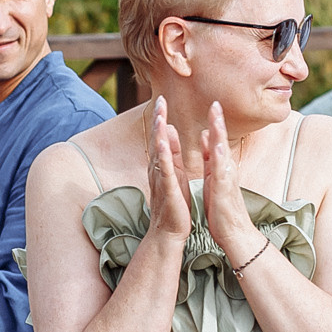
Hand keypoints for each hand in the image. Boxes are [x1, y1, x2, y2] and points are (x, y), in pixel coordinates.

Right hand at [143, 97, 193, 246]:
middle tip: (160, 100)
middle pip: (157, 140)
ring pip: (159, 154)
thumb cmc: (174, 204)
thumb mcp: (174, 173)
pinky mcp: (168, 191)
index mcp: (164, 166)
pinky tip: (162, 145)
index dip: (161, 119)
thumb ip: (170, 153)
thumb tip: (168, 131)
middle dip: (159, 120)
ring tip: (160, 117)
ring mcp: (162, 181)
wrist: (169, 232)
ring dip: (159, 135)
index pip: (161, 138)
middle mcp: (159, 171)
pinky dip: (163, 158)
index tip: (162, 100)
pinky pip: (165, 172)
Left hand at [199, 100, 268, 267]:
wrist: (234, 232)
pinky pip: (221, 174)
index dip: (216, 122)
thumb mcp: (214, 177)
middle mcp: (226, 170)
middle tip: (215, 103)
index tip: (212, 104)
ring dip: (220, 137)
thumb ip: (211, 157)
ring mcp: (226, 180)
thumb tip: (208, 136)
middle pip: (223, 142)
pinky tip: (217, 149)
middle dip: (219, 122)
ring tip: (216, 119)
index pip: (218, 140)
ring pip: (223, 154)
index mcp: (221, 167)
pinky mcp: (223, 192)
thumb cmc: (221, 207)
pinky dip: (218, 161)